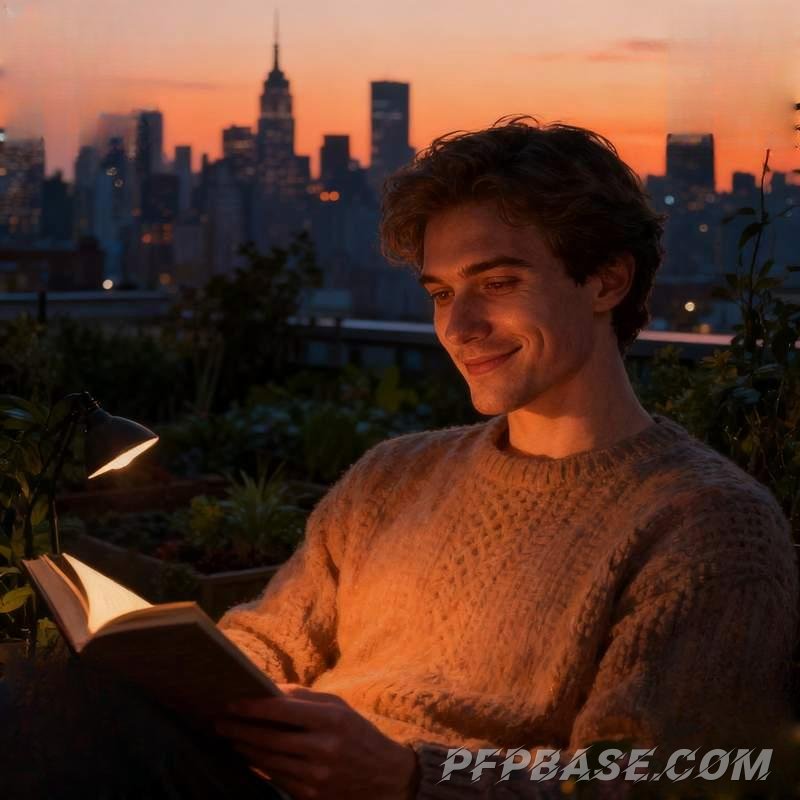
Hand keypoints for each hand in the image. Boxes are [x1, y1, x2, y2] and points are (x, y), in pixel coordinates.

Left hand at [215, 683, 418, 799]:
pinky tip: (249, 756)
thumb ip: (303, 697)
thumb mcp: (337, 706)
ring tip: (230, 737)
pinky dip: (260, 766)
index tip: (231, 703)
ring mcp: (317, 776)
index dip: (253, 707)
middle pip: (270, 738)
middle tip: (219, 722)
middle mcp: (324, 748)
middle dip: (240, 729)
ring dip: (245, 748)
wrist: (384, 775)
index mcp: (331, 720)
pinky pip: (277, 779)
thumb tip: (267, 689)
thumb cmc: (356, 732)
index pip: (282, 711)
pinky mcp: (312, 796)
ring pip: (269, 761)